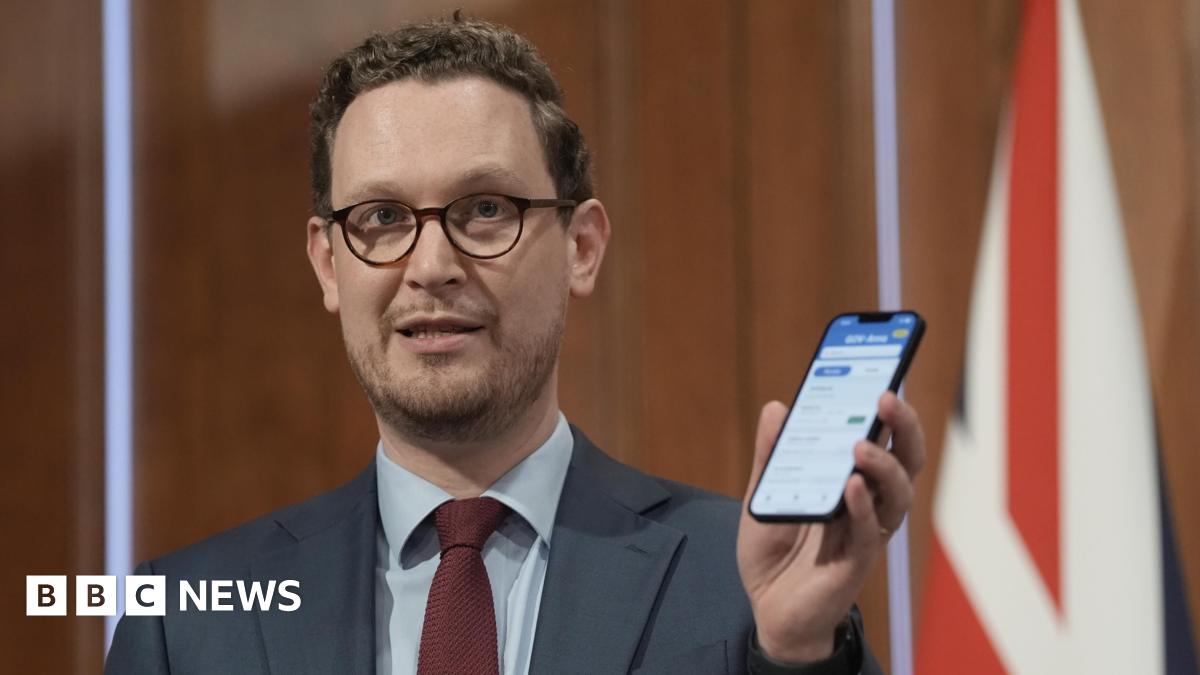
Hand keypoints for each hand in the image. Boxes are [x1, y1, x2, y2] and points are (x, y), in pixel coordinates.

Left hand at [736, 392, 924, 662]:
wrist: (767, 610)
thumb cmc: (774, 553)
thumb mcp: (763, 494)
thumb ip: (772, 455)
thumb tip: (777, 406)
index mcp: (851, 480)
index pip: (882, 437)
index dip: (889, 408)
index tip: (885, 371)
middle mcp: (868, 503)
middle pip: (904, 459)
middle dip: (902, 425)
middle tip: (887, 396)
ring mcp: (866, 532)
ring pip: (897, 495)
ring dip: (883, 465)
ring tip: (860, 444)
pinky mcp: (855, 563)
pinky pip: (869, 532)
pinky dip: (863, 507)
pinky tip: (852, 488)